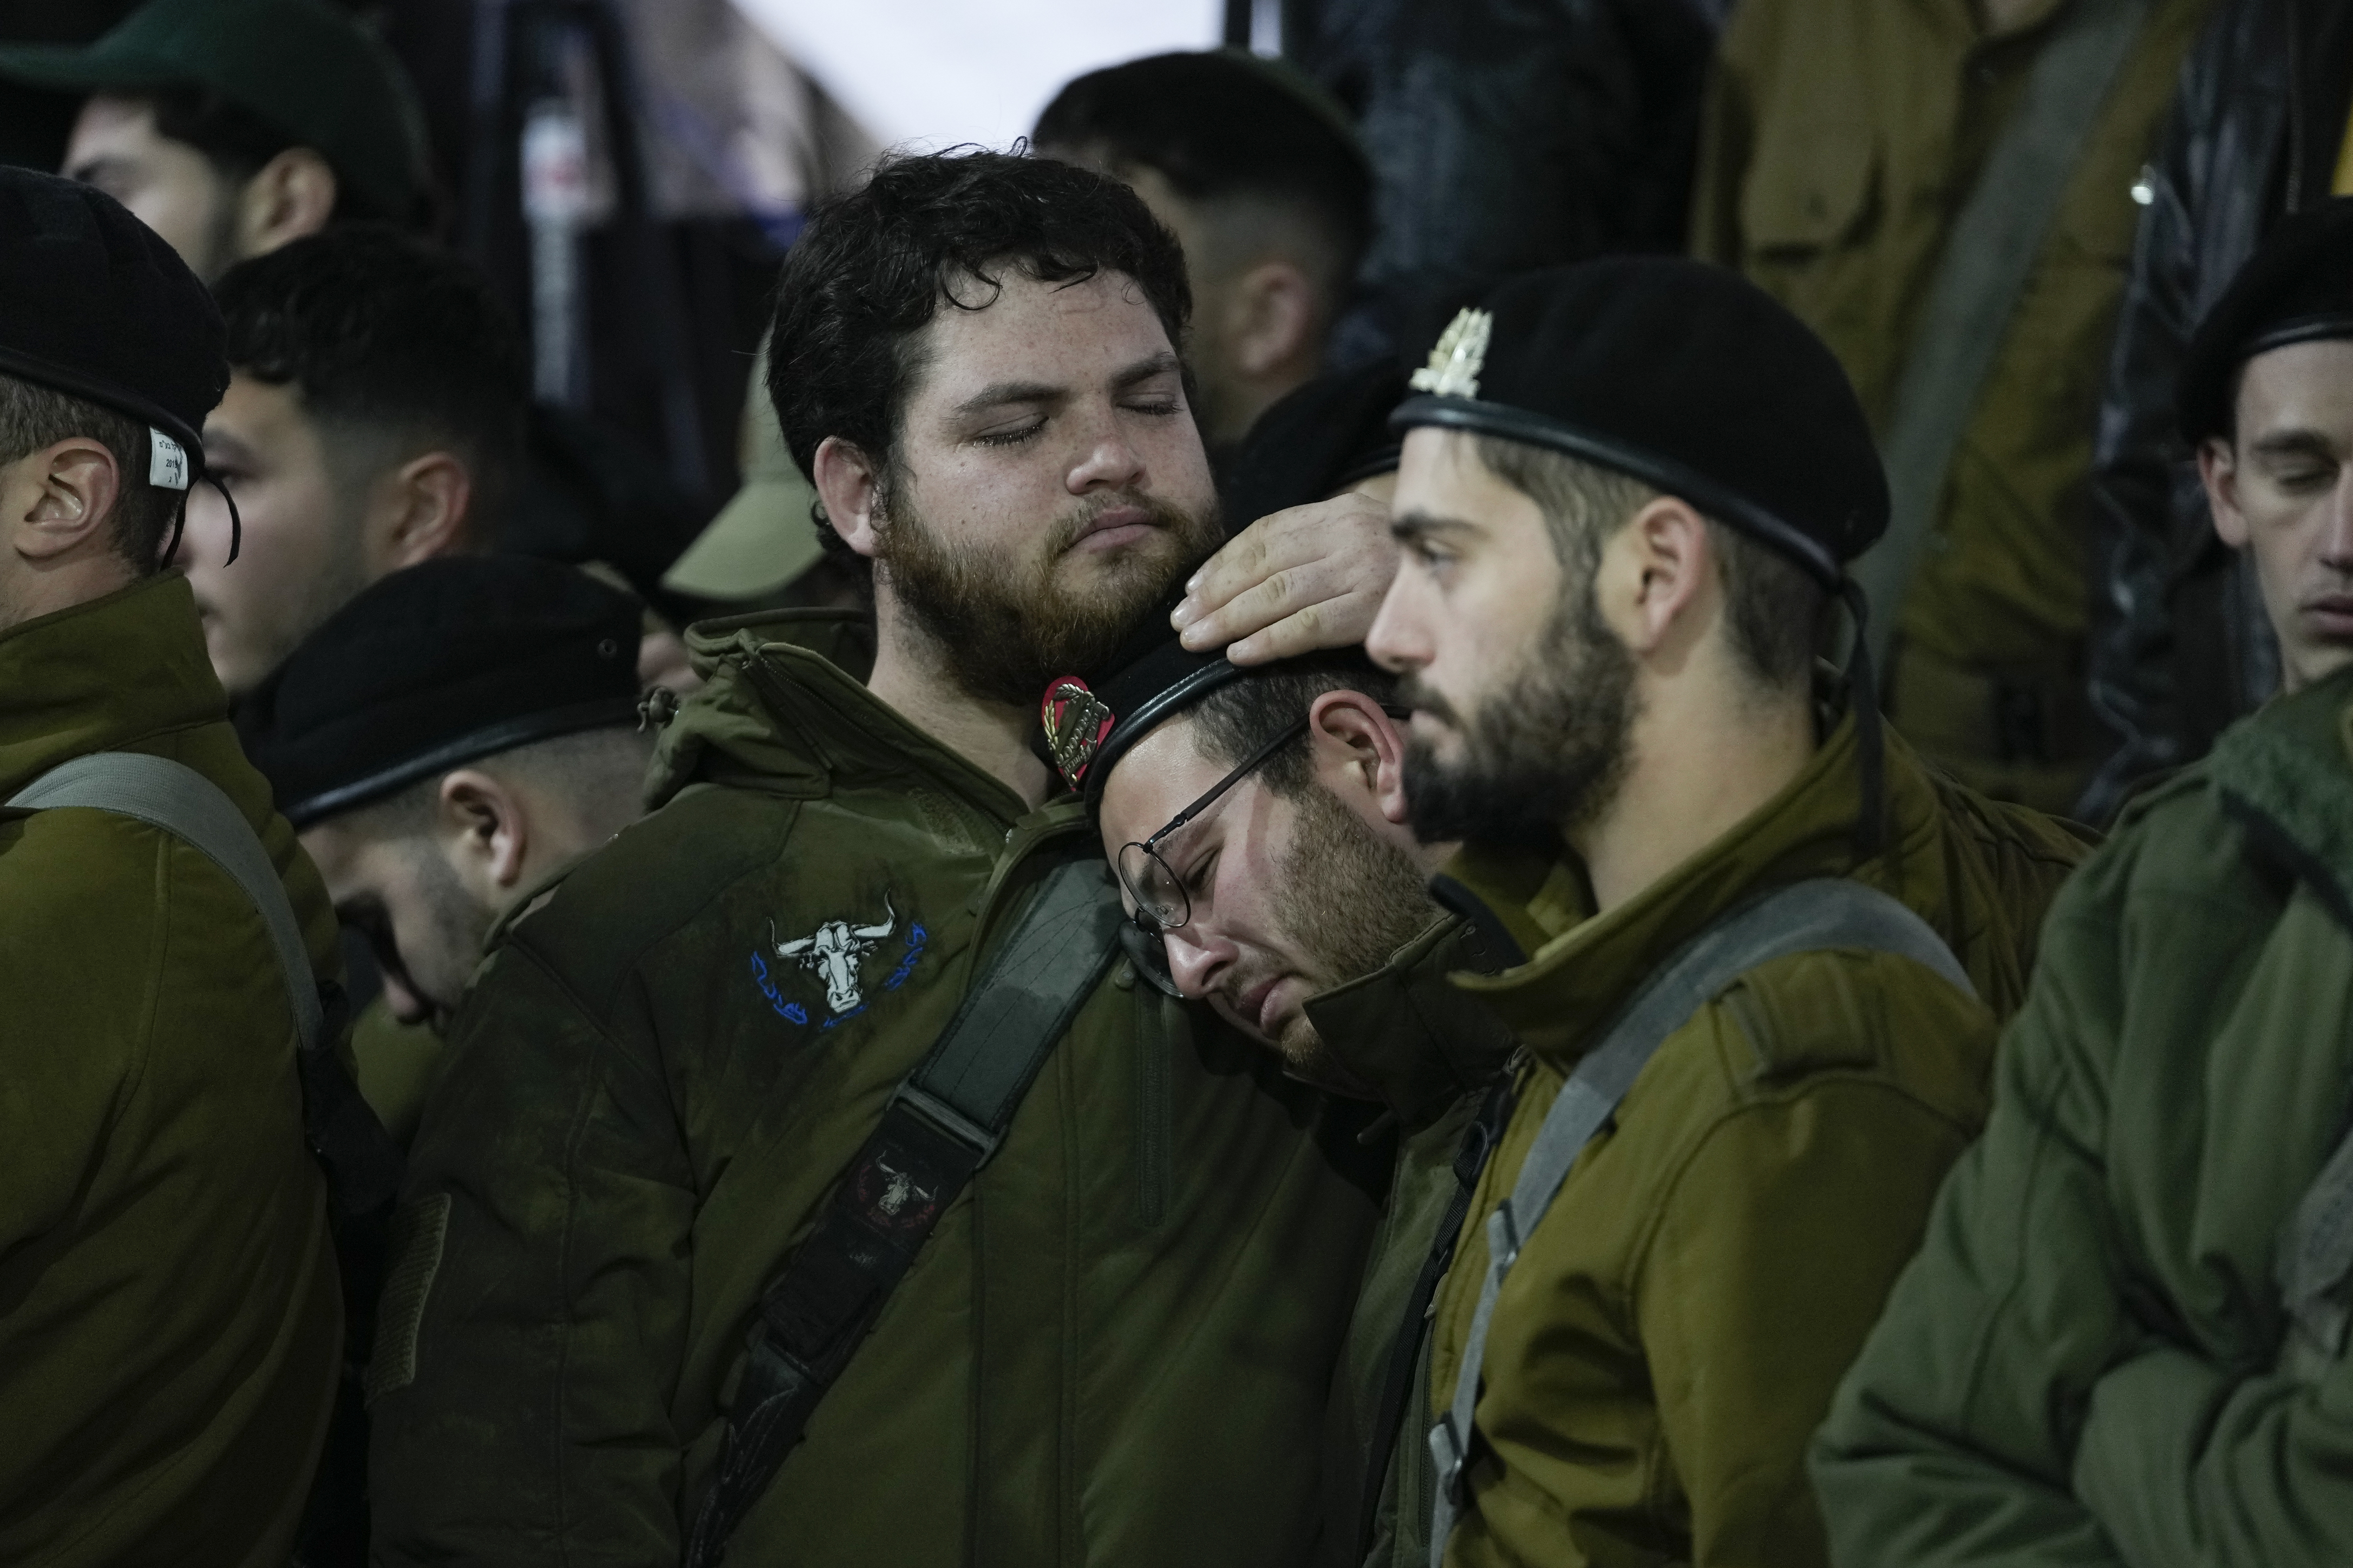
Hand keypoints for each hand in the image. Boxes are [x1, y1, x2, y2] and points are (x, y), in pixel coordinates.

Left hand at [1171, 491, 1398, 664]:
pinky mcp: (1374, 609)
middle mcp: (1349, 533)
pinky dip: (1270, 640)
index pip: (1266, 534)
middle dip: (1216, 596)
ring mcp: (1363, 570)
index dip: (1223, 563)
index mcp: (1340, 511)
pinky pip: (1309, 626)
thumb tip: (1247, 581)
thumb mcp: (1360, 538)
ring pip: (1280, 594)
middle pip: (1265, 564)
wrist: (1480, 576)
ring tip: (1197, 641)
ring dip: (1230, 620)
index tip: (1191, 590)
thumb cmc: (1406, 568)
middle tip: (1181, 624)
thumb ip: (1314, 548)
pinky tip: (1240, 654)